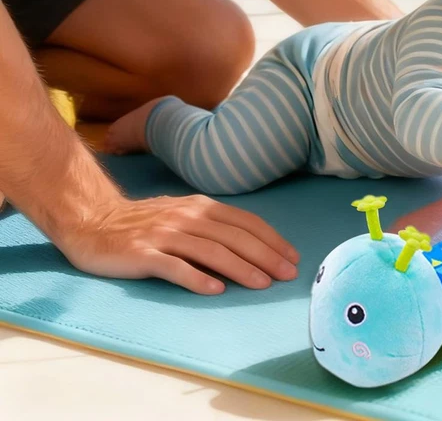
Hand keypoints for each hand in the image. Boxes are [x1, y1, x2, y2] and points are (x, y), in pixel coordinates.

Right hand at [56, 193, 299, 294]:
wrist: (94, 221)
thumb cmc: (145, 222)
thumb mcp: (183, 214)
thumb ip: (212, 226)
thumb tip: (252, 245)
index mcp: (201, 206)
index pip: (245, 222)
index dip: (271, 239)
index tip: (291, 257)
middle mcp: (186, 216)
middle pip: (234, 237)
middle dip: (266, 256)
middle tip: (286, 274)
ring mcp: (164, 234)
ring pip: (210, 251)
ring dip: (240, 268)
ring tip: (261, 284)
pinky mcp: (141, 253)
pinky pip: (173, 266)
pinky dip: (196, 278)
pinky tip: (215, 290)